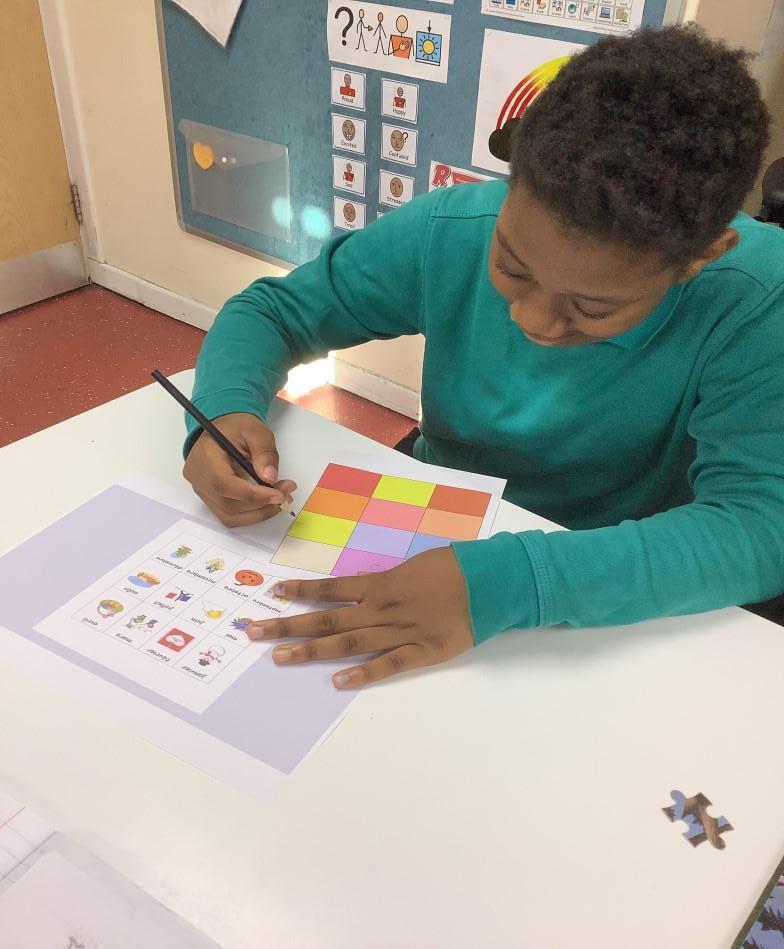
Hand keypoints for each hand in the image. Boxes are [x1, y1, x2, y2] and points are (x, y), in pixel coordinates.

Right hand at [183, 412, 295, 525]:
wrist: (222, 431)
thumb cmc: (236, 429)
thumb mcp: (256, 431)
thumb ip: (264, 452)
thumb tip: (270, 478)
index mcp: (205, 457)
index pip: (224, 485)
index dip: (253, 495)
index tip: (279, 495)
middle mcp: (198, 479)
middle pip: (228, 505)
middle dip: (262, 505)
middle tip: (286, 493)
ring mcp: (202, 491)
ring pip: (230, 516)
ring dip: (259, 513)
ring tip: (280, 499)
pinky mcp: (210, 500)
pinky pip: (230, 515)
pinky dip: (251, 514)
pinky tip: (267, 503)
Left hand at [247, 547, 473, 687]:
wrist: (490, 580)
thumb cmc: (452, 566)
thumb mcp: (412, 565)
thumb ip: (384, 581)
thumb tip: (359, 589)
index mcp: (381, 583)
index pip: (331, 588)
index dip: (302, 591)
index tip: (274, 594)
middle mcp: (382, 607)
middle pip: (327, 618)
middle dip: (288, 625)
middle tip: (254, 632)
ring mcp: (400, 631)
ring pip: (348, 642)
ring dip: (312, 650)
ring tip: (280, 657)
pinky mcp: (422, 651)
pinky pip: (388, 664)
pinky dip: (364, 673)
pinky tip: (338, 682)